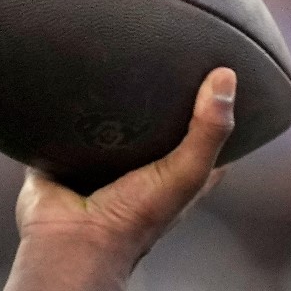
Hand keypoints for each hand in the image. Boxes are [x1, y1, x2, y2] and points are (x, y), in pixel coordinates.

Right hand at [16, 68, 236, 261]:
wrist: (72, 240)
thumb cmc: (136, 216)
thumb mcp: (187, 171)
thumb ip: (209, 130)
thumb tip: (227, 77)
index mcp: (177, 173)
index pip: (206, 136)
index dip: (214, 108)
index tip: (217, 72)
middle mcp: (141, 166)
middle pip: (156, 122)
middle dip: (158, 93)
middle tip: (160, 50)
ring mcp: (100, 161)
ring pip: (109, 119)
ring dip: (108, 96)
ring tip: (113, 50)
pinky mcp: (62, 155)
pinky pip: (63, 122)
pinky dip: (64, 103)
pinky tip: (65, 71)